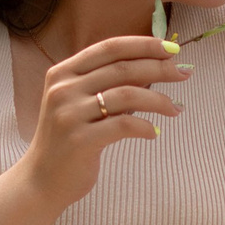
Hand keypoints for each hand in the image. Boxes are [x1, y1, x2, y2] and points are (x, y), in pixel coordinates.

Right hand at [17, 34, 189, 207]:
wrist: (40, 180)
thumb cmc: (67, 140)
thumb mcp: (79, 104)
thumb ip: (107, 84)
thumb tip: (153, 67)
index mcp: (62, 73)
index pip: (109, 48)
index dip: (143, 45)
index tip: (171, 48)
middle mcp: (63, 89)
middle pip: (122, 68)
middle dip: (158, 68)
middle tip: (183, 73)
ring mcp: (70, 114)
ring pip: (127, 95)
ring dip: (158, 100)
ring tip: (176, 108)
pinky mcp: (80, 140)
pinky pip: (124, 126)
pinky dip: (144, 126)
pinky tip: (154, 132)